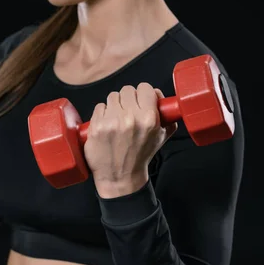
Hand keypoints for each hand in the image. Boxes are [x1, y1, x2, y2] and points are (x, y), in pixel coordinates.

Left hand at [84, 83, 177, 197]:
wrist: (120, 176)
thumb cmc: (140, 155)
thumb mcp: (161, 137)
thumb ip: (166, 116)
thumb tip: (162, 99)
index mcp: (149, 118)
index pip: (145, 88)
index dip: (143, 93)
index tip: (141, 100)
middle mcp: (130, 118)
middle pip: (127, 90)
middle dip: (127, 99)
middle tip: (127, 111)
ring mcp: (112, 121)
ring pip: (112, 97)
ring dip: (114, 106)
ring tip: (116, 120)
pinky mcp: (96, 126)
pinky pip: (99, 107)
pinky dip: (102, 114)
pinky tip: (106, 125)